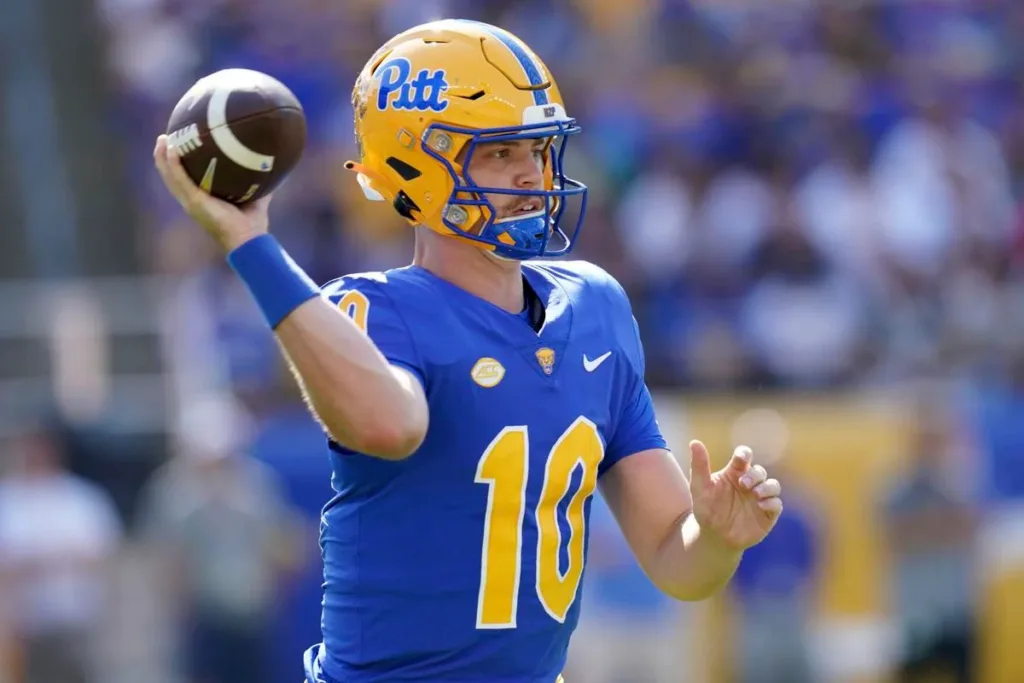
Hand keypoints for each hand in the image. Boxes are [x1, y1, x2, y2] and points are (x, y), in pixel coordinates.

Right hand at [153, 134, 270, 251]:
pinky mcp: (193, 202)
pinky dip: (173, 165)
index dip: (177, 164)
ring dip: (162, 157)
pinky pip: (179, 179)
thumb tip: (270, 164)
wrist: (250, 238)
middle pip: (171, 176)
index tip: (177, 144)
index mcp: (202, 199)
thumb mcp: (256, 195)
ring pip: (169, 176)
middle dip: (164, 157)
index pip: (184, 179)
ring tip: (161, 139)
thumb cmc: (253, 222)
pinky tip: (170, 149)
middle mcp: (192, 200)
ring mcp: (190, 202)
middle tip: (164, 138)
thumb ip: (258, 180)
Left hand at [688, 440, 781, 551]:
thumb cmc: (706, 509)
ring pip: (773, 485)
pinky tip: (761, 505)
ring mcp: (760, 498)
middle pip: (759, 471)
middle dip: (755, 475)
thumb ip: (699, 466)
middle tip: (743, 484)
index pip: (744, 456)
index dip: (744, 454)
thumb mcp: (699, 487)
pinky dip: (772, 502)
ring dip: (767, 487)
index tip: (742, 458)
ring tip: (755, 494)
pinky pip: (776, 504)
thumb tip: (694, 442)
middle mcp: (749, 483)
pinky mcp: (767, 513)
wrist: (713, 536)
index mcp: (734, 472)